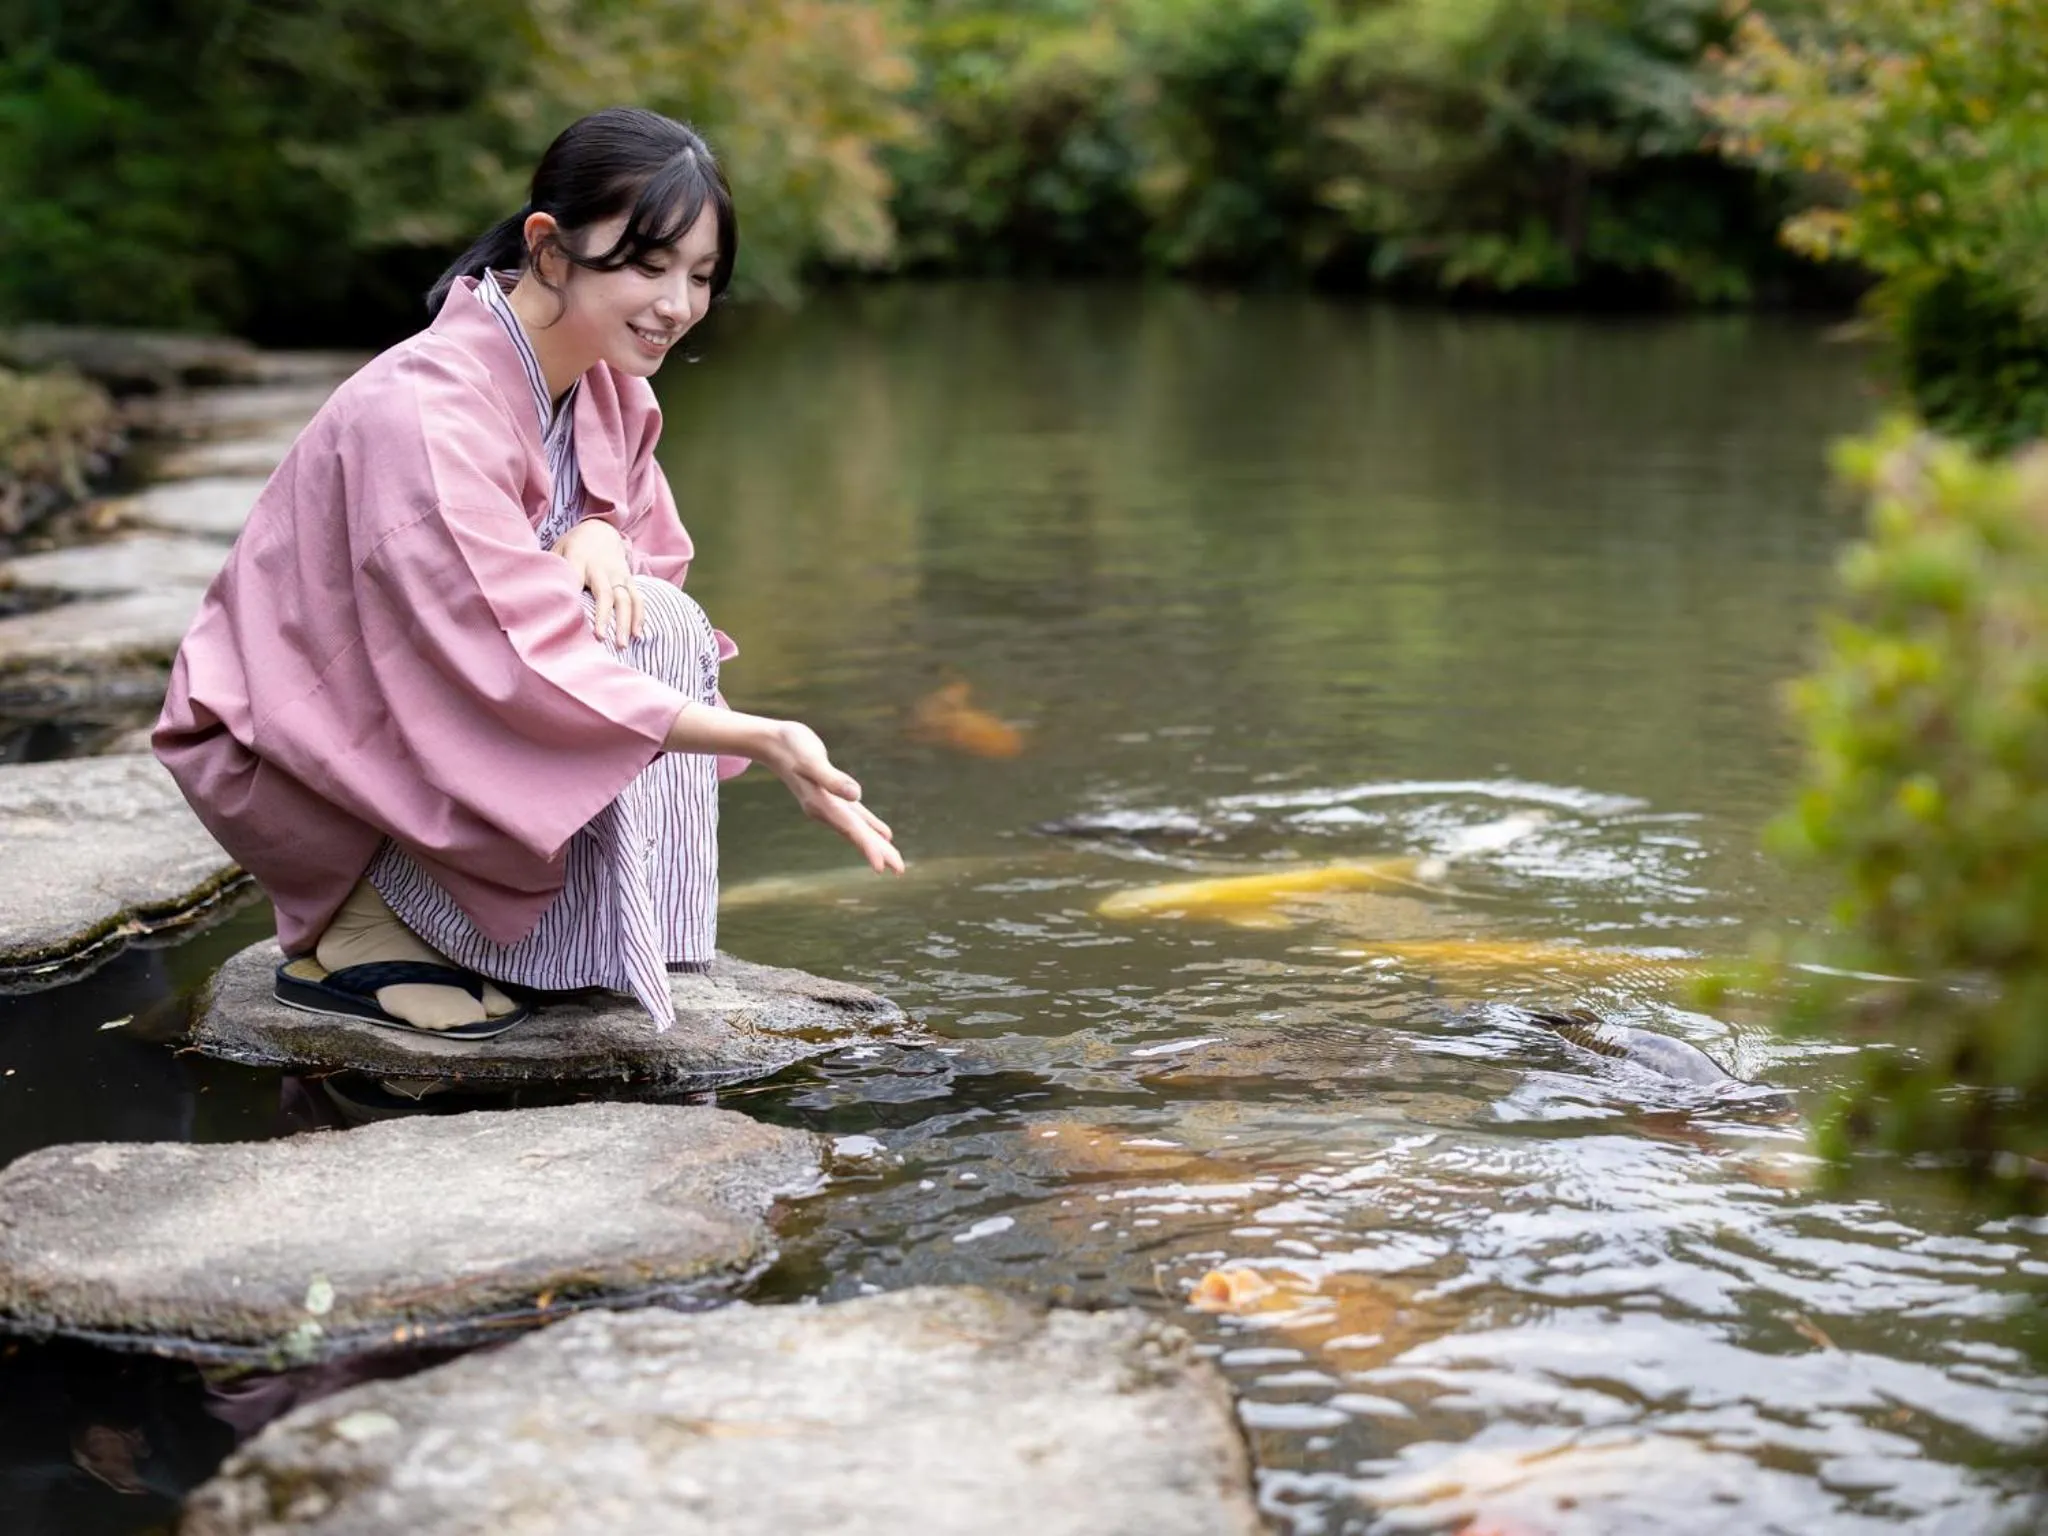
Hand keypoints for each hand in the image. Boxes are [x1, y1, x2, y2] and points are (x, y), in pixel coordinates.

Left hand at [554, 519, 640, 644]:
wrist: (600, 528)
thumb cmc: (573, 546)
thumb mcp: (557, 550)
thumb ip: (551, 571)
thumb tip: (536, 597)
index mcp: (577, 559)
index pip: (576, 580)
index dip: (574, 598)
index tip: (570, 620)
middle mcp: (600, 568)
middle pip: (605, 594)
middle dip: (604, 617)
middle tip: (602, 639)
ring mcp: (617, 573)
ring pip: (626, 598)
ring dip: (626, 622)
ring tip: (623, 644)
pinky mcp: (629, 578)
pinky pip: (638, 598)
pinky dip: (640, 616)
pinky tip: (638, 635)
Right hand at [761, 721, 903, 874]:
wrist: (774, 743)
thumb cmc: (792, 747)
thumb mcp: (811, 760)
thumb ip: (831, 778)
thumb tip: (857, 794)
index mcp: (822, 804)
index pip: (850, 829)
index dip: (867, 847)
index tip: (882, 867)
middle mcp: (825, 809)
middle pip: (856, 834)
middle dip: (878, 852)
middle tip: (900, 870)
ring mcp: (829, 804)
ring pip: (858, 829)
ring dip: (876, 844)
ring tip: (895, 861)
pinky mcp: (832, 795)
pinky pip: (855, 816)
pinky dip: (870, 825)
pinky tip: (884, 834)